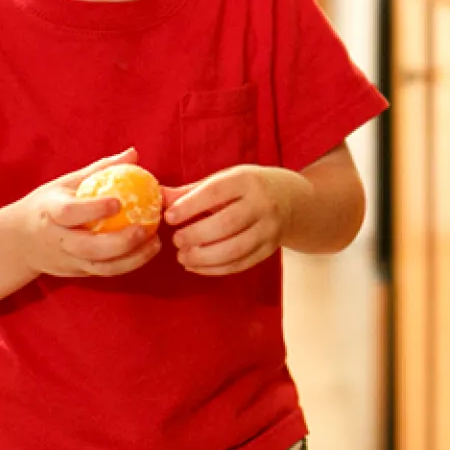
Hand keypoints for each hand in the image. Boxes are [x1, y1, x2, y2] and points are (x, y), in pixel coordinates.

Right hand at [7, 148, 161, 277]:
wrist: (18, 242)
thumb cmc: (46, 206)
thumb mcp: (65, 183)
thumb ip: (100, 170)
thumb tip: (133, 154)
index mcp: (50, 212)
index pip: (70, 213)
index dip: (93, 209)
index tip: (118, 202)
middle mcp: (58, 240)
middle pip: (88, 248)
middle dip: (119, 242)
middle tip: (145, 229)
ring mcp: (67, 260)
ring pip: (101, 267)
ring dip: (131, 259)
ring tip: (154, 243)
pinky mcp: (77, 273)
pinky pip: (105, 273)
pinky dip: (128, 265)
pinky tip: (146, 252)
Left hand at [163, 165, 313, 275]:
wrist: (291, 200)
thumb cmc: (247, 188)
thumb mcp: (224, 180)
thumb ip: (191, 191)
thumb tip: (158, 197)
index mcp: (247, 181)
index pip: (216, 192)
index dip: (190, 206)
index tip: (169, 217)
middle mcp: (262, 204)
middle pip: (226, 224)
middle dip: (196, 235)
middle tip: (176, 240)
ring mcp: (269, 229)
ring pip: (235, 248)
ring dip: (204, 257)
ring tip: (182, 256)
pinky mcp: (269, 250)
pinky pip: (241, 264)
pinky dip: (215, 269)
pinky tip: (196, 267)